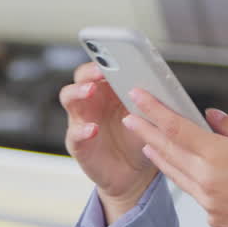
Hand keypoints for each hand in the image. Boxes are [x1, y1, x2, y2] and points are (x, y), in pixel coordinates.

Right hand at [59, 63, 158, 210]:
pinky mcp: (79, 144)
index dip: (104, 58)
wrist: (134, 173)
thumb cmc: (139, 139)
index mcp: (109, 91)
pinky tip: (94, 129)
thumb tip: (158, 82)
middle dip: (89, 70)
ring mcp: (81, 121)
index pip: (100, 67)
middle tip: (101, 69)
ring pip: (69, 98)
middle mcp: (92, 102)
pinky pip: (74, 134)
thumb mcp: (147, 117)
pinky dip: (82, 130)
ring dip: (79, 92)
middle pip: (80, 77)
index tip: (113, 52)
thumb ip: (147, 100)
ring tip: (91, 90)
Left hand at [121, 88, 227, 226]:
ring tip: (147, 141)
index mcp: (219, 156)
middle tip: (130, 116)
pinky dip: (183, 175)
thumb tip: (210, 116)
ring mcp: (207, 202)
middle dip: (145, 131)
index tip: (138, 96)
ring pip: (174, 173)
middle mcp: (206, 180)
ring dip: (158, 155)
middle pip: (166, 150)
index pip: (175, 127)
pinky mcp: (212, 217)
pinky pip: (191, 191)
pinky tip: (182, 167)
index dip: (153, 110)